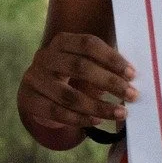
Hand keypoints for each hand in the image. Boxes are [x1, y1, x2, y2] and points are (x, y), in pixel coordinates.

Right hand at [18, 33, 136, 132]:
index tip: (132, 74)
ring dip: (98, 106)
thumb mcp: (84, 63)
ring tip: (120, 112)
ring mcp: (34, 78)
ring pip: (68, 95)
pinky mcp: (29, 99)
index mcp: (61, 42)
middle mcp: (44, 57)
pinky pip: (57, 112)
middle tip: (132, 94)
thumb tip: (132, 81)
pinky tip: (97, 120)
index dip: (111, 58)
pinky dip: (80, 119)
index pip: (87, 44)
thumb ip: (104, 67)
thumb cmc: (71, 74)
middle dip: (108, 82)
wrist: (38, 90)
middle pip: (78, 67)